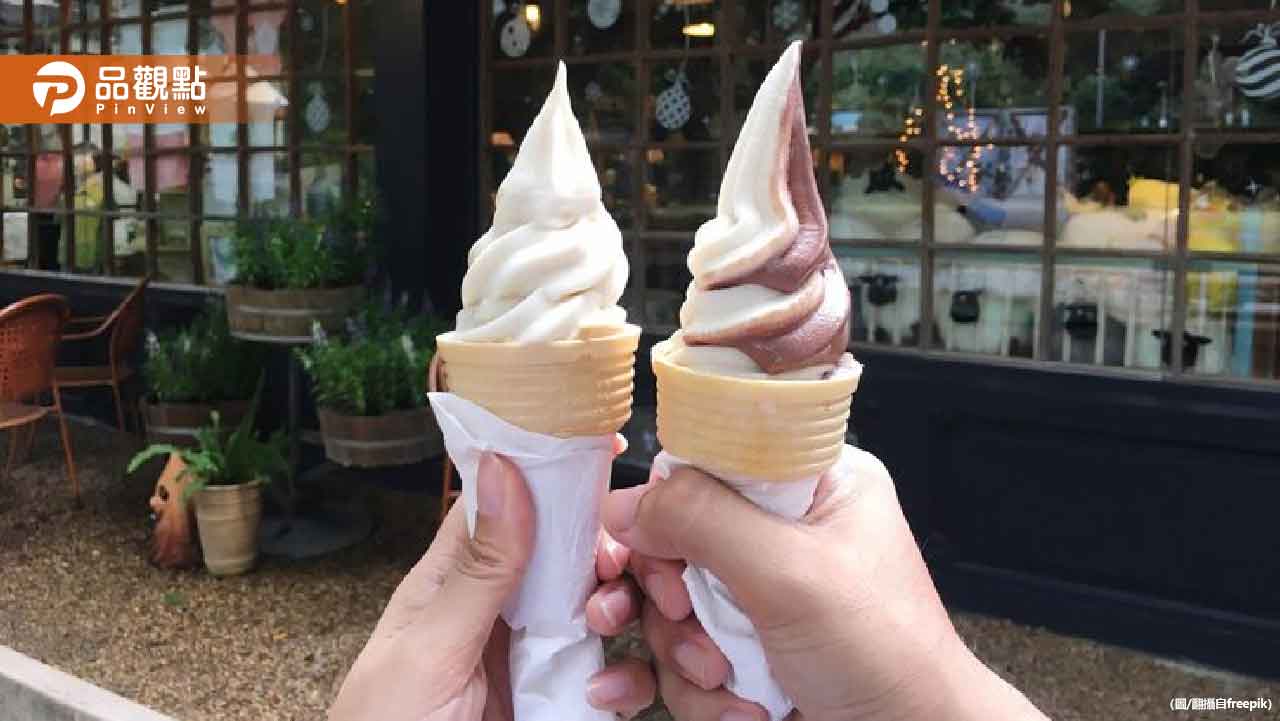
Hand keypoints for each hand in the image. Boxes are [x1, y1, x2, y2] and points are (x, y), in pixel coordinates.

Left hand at [329, 447, 652, 720]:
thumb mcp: (429, 651)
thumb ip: (476, 569)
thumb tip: (503, 468)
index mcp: (454, 581)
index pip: (504, 503)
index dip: (550, 470)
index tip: (603, 444)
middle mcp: (500, 610)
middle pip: (570, 553)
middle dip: (607, 553)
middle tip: (621, 568)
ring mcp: (532, 658)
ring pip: (601, 610)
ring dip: (626, 612)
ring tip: (615, 629)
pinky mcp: (558, 703)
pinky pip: (613, 675)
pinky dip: (625, 680)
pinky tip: (609, 697)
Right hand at [599, 446, 1047, 720]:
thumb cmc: (891, 656)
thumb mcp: (792, 573)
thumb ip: (705, 522)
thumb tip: (627, 502)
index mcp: (810, 484)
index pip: (710, 459)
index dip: (670, 501)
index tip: (655, 540)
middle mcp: (782, 534)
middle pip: (676, 539)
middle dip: (672, 592)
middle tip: (687, 613)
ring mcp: (761, 596)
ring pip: (672, 606)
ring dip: (685, 651)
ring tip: (724, 675)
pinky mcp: (746, 651)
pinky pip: (684, 658)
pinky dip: (698, 691)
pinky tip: (735, 705)